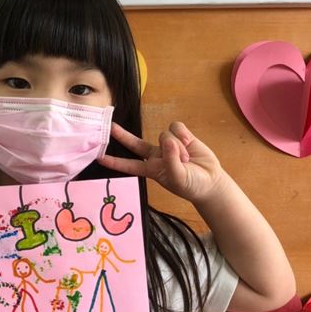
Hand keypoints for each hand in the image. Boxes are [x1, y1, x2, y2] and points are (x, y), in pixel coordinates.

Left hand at [98, 122, 225, 202]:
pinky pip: (176, 127)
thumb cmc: (191, 185)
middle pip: (135, 143)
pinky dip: (184, 136)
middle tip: (110, 126)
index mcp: (151, 169)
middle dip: (122, 135)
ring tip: (187, 159)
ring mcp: (167, 145)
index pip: (128, 165)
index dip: (114, 161)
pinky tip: (190, 145)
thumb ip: (171, 160)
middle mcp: (156, 155)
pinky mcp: (181, 136)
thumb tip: (167, 140)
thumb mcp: (179, 178)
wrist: (211, 181)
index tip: (99, 157)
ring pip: (163, 134)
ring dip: (177, 146)